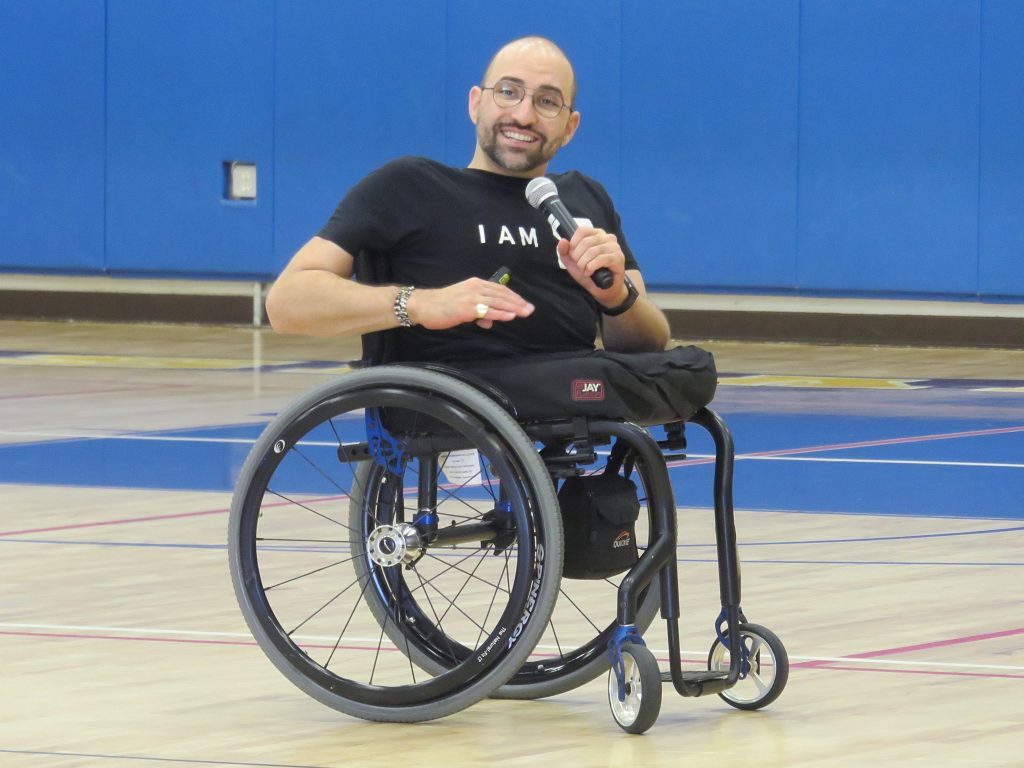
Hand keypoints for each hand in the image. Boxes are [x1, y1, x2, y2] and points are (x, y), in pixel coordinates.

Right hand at [406, 277, 534, 329]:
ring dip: (514, 307)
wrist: (423, 306)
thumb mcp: (463, 306)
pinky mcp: (467, 308)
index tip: (523, 303)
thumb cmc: (442, 306)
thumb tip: (489, 322)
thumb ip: (478, 312)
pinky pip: (488, 310)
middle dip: (518, 302)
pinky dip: (501, 313)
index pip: (499, 289)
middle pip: (502, 294)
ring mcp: (471, 297)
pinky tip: (511, 315)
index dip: (513, 296)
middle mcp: (475, 287)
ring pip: (498, 301)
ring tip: (526, 312)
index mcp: (475, 284)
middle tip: (530, 309)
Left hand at [556, 226, 628, 307]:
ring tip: (584, 271)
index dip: (574, 243)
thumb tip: (562, 241)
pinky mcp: (618, 258)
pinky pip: (601, 259)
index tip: (573, 256)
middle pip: (586, 242)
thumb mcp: (573, 263)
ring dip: (584, 264)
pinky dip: (591, 267)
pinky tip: (590, 273)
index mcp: (597, 234)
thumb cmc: (589, 273)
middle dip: (578, 257)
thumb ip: (565, 252)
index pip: (582, 230)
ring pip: (592, 251)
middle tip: (579, 266)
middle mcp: (607, 237)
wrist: (603, 290)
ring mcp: (614, 247)